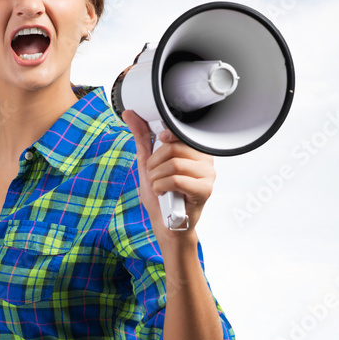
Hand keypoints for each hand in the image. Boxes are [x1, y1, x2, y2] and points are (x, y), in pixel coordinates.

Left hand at [121, 110, 214, 241]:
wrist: (166, 225)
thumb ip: (142, 137)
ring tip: (158, 186)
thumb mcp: (147, 163)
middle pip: (174, 147)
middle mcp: (205, 160)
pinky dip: (161, 187)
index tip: (158, 145)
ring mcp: (207, 175)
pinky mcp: (205, 190)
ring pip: (174, 164)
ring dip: (156, 178)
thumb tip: (130, 114)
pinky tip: (163, 193)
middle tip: (154, 175)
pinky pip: (176, 180)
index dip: (163, 138)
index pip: (179, 131)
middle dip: (154, 163)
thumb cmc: (161, 196)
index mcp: (194, 150)